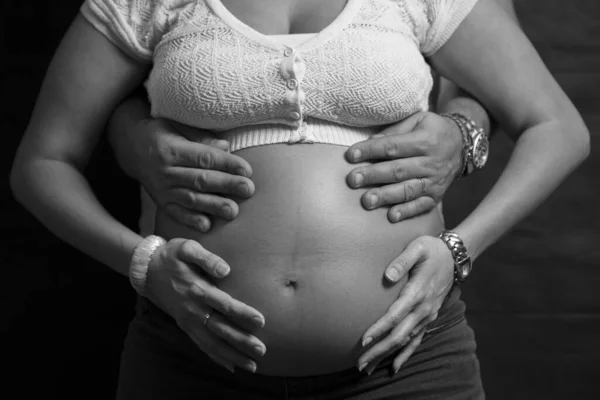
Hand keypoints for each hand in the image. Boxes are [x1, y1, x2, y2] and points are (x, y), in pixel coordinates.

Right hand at [129, 118, 254, 231]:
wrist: (131, 147)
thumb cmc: (162, 133)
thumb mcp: (177, 126)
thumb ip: (201, 137)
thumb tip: (226, 146)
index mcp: (172, 149)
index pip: (204, 158)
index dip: (227, 164)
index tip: (247, 170)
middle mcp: (166, 171)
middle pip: (200, 179)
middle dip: (226, 185)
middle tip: (248, 189)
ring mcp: (162, 189)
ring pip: (190, 199)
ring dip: (213, 206)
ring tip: (233, 211)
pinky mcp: (160, 202)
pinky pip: (175, 213)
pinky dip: (190, 220)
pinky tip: (207, 226)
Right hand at [147, 238, 265, 372]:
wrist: (147, 270)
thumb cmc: (172, 256)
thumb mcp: (187, 248)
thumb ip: (207, 258)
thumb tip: (225, 270)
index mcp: (197, 289)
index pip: (224, 304)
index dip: (242, 313)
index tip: (261, 321)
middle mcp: (193, 309)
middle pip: (220, 328)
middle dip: (241, 340)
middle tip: (261, 350)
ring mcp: (188, 320)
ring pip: (212, 342)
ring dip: (232, 355)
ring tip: (252, 366)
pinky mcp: (184, 326)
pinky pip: (201, 344)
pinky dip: (216, 357)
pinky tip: (231, 366)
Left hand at [346, 111, 462, 221]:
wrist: (462, 146)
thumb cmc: (432, 130)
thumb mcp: (417, 120)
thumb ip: (394, 131)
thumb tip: (369, 142)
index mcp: (425, 140)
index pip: (393, 146)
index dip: (371, 150)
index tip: (350, 155)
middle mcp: (431, 162)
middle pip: (398, 170)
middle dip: (374, 175)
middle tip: (353, 180)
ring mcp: (435, 182)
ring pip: (408, 190)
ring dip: (386, 196)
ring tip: (367, 201)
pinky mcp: (436, 196)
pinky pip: (421, 206)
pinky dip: (406, 212)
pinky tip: (391, 216)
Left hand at [357, 235, 453, 374]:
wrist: (454, 257)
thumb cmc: (431, 250)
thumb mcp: (417, 248)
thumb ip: (402, 261)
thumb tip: (387, 276)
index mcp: (417, 292)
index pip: (395, 315)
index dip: (379, 329)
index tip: (363, 340)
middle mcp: (423, 308)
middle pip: (399, 335)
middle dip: (379, 350)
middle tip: (359, 363)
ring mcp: (427, 315)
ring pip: (406, 341)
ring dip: (387, 356)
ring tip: (367, 368)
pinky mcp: (428, 318)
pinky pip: (417, 340)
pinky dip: (405, 355)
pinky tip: (393, 367)